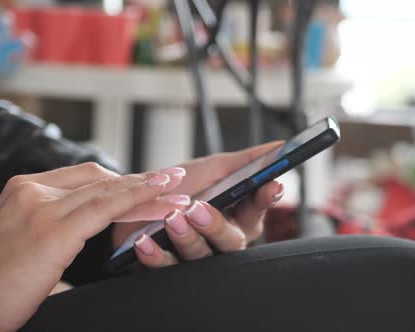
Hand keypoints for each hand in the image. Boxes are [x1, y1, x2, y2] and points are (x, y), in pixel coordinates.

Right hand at [0, 163, 183, 331]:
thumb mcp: (21, 239)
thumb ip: (53, 222)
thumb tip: (89, 223)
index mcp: (24, 188)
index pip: (85, 176)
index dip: (122, 180)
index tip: (150, 183)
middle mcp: (32, 189)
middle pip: (101, 179)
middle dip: (141, 180)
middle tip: (174, 178)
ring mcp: (41, 206)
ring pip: (108, 191)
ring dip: (149, 190)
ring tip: (179, 189)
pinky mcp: (52, 229)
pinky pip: (106, 208)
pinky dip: (137, 202)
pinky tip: (160, 202)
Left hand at [113, 141, 284, 267]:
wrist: (135, 200)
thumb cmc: (179, 185)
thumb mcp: (211, 169)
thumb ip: (244, 162)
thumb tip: (279, 146)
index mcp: (237, 215)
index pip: (257, 208)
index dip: (265, 199)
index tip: (269, 185)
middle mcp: (220, 239)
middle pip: (230, 240)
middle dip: (215, 224)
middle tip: (197, 208)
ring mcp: (196, 256)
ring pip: (200, 256)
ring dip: (186, 238)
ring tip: (171, 218)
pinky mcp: (169, 267)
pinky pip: (166, 268)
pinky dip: (155, 255)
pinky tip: (144, 242)